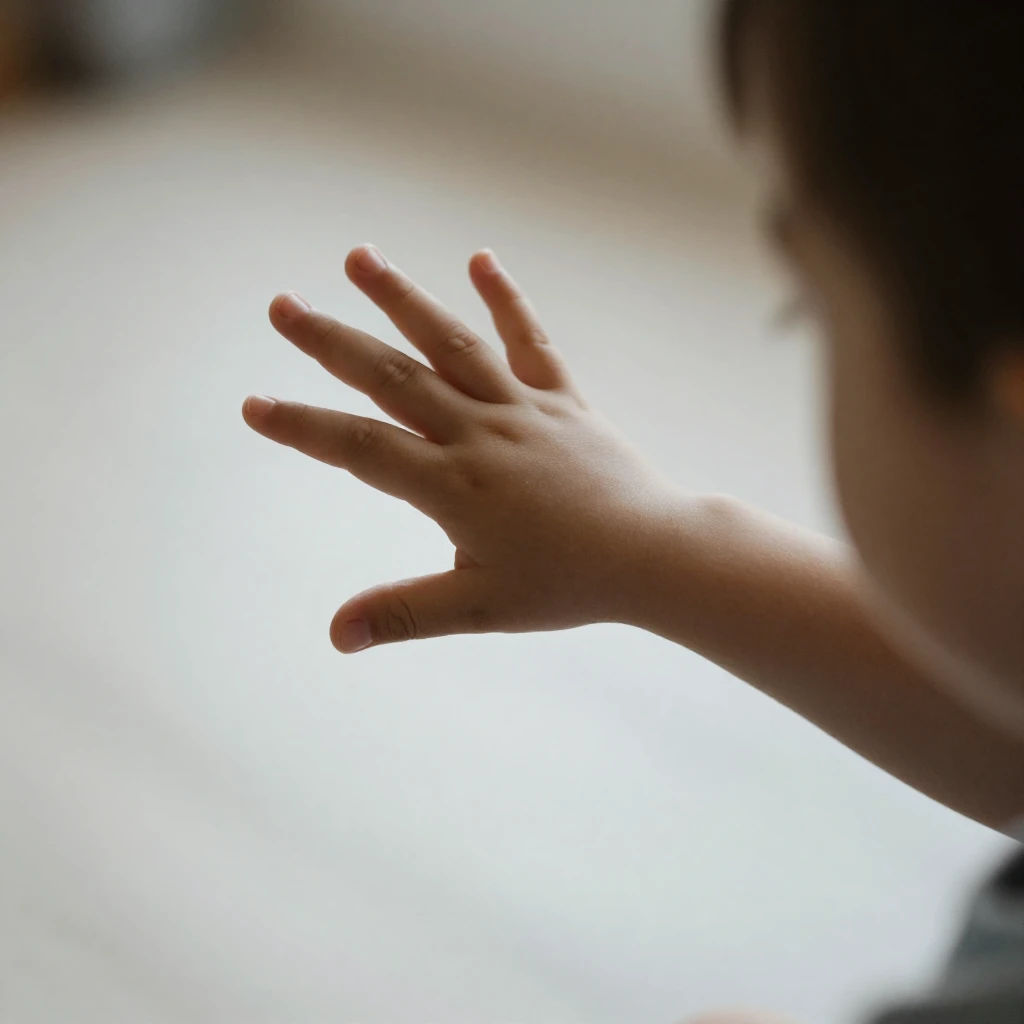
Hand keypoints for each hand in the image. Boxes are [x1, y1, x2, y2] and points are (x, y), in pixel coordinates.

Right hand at [243, 245, 680, 652]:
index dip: (303, 427)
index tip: (253, 405)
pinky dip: (506, 299)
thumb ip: (405, 613)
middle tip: (281, 305)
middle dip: (332, 342)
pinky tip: (480, 259)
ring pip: (452, 343)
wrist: (655, 553)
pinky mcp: (562, 398)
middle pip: (394, 378)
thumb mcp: (481, 607)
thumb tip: (336, 635)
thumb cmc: (570, 583)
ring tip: (358, 257)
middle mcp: (481, 433)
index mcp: (454, 485)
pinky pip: (530, 341)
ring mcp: (522, 409)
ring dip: (402, 299)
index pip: (361, 448)